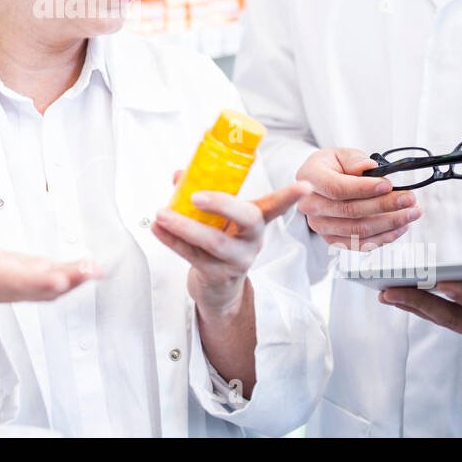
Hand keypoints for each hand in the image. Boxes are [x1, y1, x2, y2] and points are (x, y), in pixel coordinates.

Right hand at [0, 223, 102, 379]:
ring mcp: (27, 286)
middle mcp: (11, 287)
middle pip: (41, 287)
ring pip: (54, 286)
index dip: (35, 282)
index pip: (13, 282)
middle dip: (66, 281)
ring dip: (77, 278)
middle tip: (88, 271)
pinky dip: (77, 275)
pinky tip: (93, 268)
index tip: (56, 279)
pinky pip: (59, 280)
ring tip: (95, 269)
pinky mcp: (37, 280)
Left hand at [153, 173, 310, 316]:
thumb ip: (201, 192)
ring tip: (161, 214)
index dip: (290, 196)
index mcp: (255, 222)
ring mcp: (237, 260)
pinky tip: (157, 229)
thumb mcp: (218, 218)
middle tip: (195, 195)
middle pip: (247, 219)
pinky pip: (193, 257)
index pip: (276, 205)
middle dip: (222, 204)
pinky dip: (172, 241)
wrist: (217, 287)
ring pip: (214, 242)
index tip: (305, 185)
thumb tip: (180, 174)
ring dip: (184, 226)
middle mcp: (252, 240)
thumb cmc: (219, 240)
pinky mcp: (217, 275)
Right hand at [295, 148, 421, 250]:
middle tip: (409, 199)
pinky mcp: (332, 239)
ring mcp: (320, 225)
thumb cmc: (331, 167)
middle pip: (349, 211)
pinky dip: (383, 238)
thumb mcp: (340, 154)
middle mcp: (310, 205)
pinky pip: (359, 244)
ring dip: (389, 223)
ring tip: (411, 213)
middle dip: (384, 206)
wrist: (319, 184)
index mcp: (310, 178)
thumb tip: (369, 167)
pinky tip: (400, 228)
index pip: (336, 188)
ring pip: (357, 230)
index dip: (363, 188)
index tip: (388, 185)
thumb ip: (354, 160)